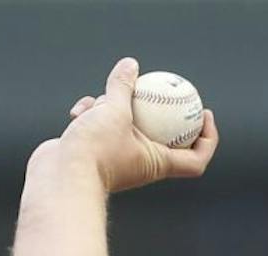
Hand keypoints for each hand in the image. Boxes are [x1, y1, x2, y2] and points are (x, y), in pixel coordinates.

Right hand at [55, 57, 217, 192]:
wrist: (60, 178)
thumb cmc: (94, 151)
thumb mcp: (112, 111)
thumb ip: (122, 88)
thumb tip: (131, 65)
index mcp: (158, 162)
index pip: (196, 159)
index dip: (208, 138)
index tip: (204, 113)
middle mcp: (142, 163)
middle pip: (162, 135)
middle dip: (160, 111)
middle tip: (162, 87)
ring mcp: (119, 158)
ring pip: (125, 124)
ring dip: (111, 106)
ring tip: (99, 102)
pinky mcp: (96, 152)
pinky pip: (101, 127)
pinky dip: (91, 116)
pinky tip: (78, 111)